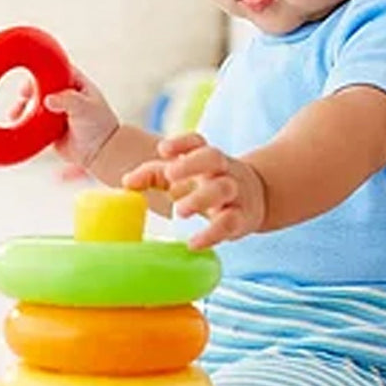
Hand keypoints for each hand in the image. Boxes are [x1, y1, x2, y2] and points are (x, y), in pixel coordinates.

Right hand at [9, 64, 117, 167]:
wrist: (100, 153)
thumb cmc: (101, 127)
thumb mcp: (86, 109)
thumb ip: (68, 101)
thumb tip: (48, 99)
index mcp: (76, 84)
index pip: (56, 70)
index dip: (43, 70)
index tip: (32, 76)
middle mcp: (65, 95)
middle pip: (41, 85)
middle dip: (29, 89)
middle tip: (22, 95)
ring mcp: (56, 111)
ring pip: (34, 103)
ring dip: (23, 106)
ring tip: (15, 113)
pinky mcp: (49, 127)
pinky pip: (33, 122)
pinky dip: (24, 122)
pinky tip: (18, 123)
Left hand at [122, 133, 266, 248]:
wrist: (259, 198)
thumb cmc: (207, 184)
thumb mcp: (182, 176)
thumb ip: (152, 175)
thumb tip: (127, 183)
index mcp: (207, 157)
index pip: (197, 142)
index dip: (181, 142)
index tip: (163, 150)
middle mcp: (223, 170)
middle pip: (213, 157)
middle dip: (191, 164)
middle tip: (170, 176)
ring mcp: (235, 192)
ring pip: (224, 188)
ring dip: (201, 198)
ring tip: (178, 211)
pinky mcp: (242, 217)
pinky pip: (230, 223)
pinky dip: (212, 234)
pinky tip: (193, 243)